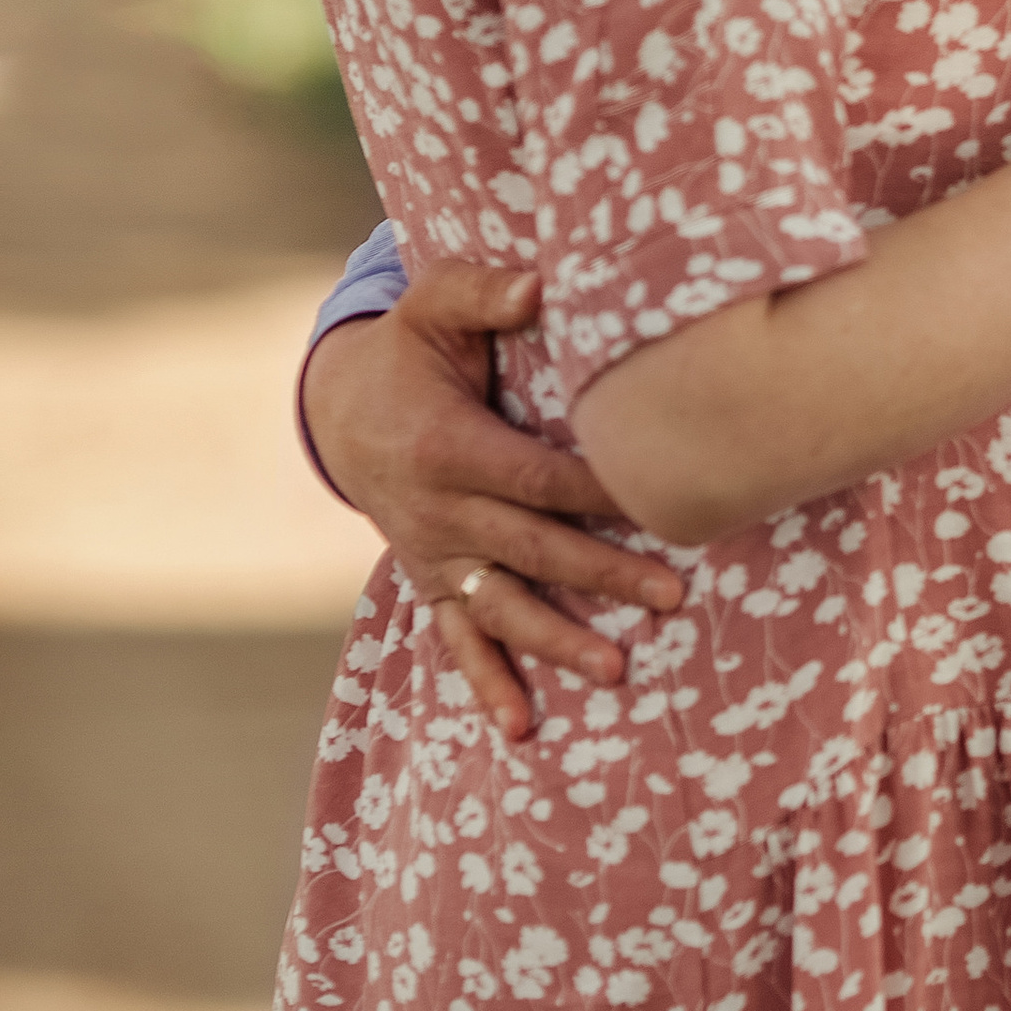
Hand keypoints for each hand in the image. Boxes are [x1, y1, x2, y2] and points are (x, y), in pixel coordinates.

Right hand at [302, 264, 683, 740]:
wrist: (340, 410)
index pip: (535, 476)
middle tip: (670, 594)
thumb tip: (542, 283)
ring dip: (556, 641)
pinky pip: (456, 639)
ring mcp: (432, 555)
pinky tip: (520, 727)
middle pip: (532, 548)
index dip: (597, 490)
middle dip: (602, 574)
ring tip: (616, 670)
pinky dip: (485, 682)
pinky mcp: (430, 581)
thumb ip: (485, 292)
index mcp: (446, 446)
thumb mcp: (433, 306)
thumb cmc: (409, 351)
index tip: (660, 497)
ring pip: (501, 606)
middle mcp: (438, 512)